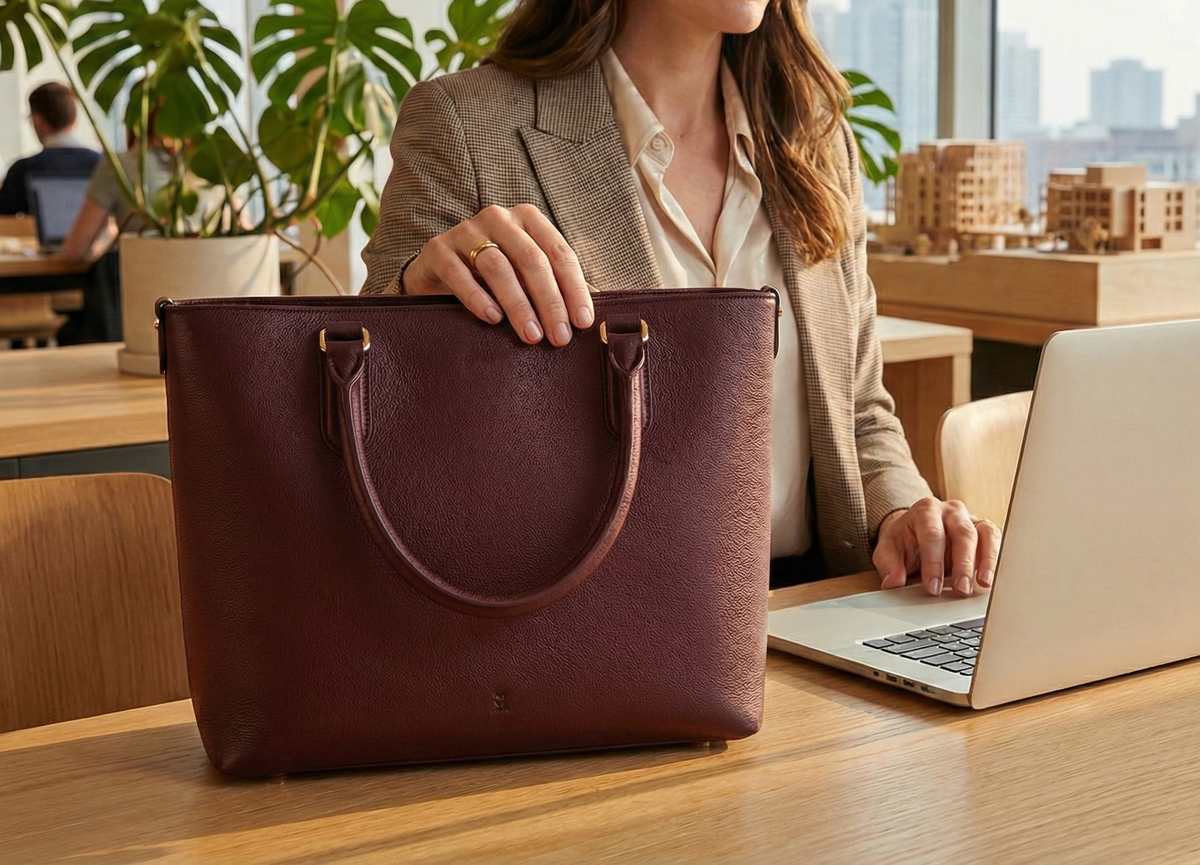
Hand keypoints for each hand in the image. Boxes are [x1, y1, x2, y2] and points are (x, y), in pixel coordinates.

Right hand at [402, 204, 593, 346]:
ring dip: (518, 304)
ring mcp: (465, 231)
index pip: (559, 252)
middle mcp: (498, 218)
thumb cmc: (492, 276)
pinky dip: (478, 298)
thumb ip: (558, 285)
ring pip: (497, 266)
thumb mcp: (527, 276)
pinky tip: (493, 319)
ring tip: (531, 335)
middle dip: (549, 301)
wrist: (437, 273)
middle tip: (559, 337)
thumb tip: (597, 308)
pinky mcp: (437, 249)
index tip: (583, 322)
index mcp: (528, 220)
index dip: (574, 288)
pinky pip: (459, 273)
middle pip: (531, 259)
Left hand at [872, 497, 1001, 596]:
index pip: (932, 535)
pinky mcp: (984, 530)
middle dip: (962, 564)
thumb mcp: (888, 549)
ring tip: (983, 584)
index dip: (933, 563)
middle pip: (962, 533)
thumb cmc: (904, 539)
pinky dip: (996, 558)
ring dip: (986, 560)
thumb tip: (893, 582)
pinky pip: (995, 540)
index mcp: (925, 510)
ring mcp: (970, 518)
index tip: (933, 588)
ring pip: (985, 534)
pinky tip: (991, 577)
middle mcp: (951, 511)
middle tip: (960, 590)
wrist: (915, 530)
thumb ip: (889, 564)